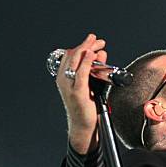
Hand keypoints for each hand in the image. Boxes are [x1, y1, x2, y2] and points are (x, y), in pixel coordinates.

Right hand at [55, 33, 106, 153]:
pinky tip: (92, 55)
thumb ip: (95, 71)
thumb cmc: (87, 108)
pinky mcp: (78, 93)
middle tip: (98, 40)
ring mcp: (69, 86)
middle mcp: (64, 80)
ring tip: (97, 44)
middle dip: (86, 44)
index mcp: (64, 78)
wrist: (83, 127)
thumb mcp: (91, 86)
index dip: (82, 45)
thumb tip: (101, 55)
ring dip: (87, 49)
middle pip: (73, 55)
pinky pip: (81, 73)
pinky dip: (87, 62)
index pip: (71, 55)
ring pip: (76, 61)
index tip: (93, 41)